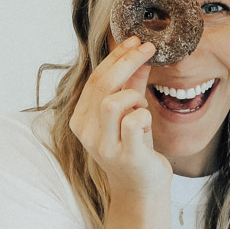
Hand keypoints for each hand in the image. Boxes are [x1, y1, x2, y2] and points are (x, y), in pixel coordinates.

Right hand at [69, 38, 170, 197]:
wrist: (141, 188)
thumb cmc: (134, 148)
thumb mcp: (130, 112)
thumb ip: (132, 85)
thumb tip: (140, 54)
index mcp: (81, 119)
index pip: (95, 78)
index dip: (116, 56)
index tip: (135, 40)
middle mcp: (87, 132)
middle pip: (102, 85)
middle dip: (127, 61)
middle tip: (148, 48)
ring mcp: (104, 146)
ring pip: (114, 102)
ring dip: (135, 97)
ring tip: (142, 109)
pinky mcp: (126, 156)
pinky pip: (134, 122)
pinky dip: (144, 116)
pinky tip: (146, 123)